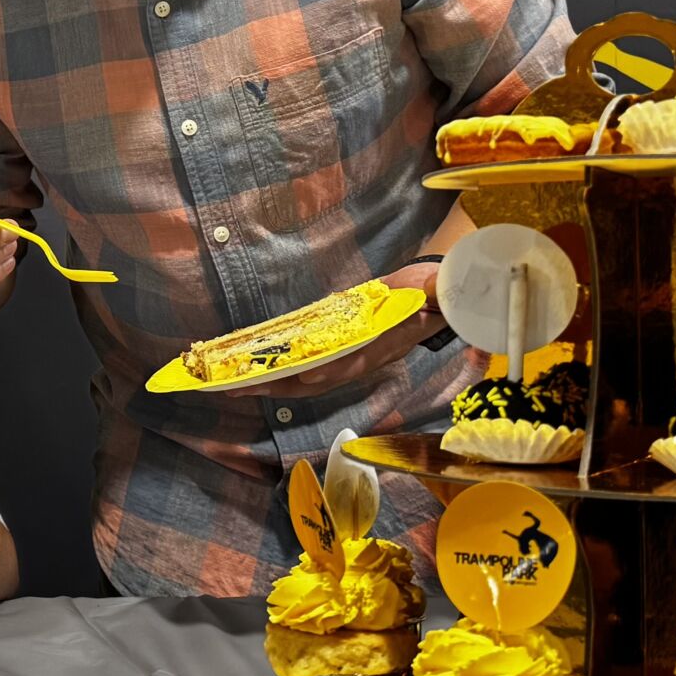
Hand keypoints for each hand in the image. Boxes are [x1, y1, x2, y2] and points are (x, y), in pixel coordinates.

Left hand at [227, 261, 446, 397]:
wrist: (432, 297)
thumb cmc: (431, 292)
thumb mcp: (436, 290)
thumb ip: (435, 291)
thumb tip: (435, 287)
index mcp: (388, 343)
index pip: (357, 361)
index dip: (333, 369)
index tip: (307, 374)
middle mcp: (367, 358)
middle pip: (321, 379)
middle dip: (283, 385)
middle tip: (243, 388)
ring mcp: (354, 358)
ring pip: (311, 379)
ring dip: (277, 384)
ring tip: (240, 386)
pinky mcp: (345, 352)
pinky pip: (311, 368)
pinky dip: (286, 371)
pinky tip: (261, 370)